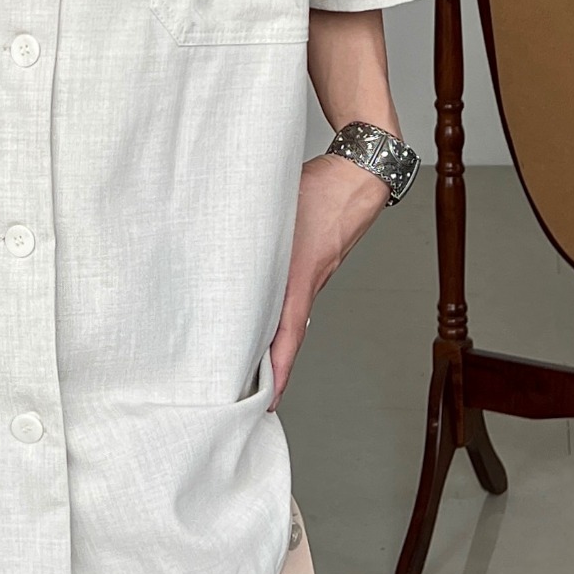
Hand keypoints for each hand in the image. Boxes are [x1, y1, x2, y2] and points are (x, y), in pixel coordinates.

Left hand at [267, 153, 389, 410]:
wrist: (361, 176)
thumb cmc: (321, 187)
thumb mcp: (275, 205)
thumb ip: (247, 224)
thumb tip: (213, 232)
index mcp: (300, 275)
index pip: (288, 333)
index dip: (279, 369)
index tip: (270, 397)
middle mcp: (309, 282)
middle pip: (286, 334)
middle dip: (268, 365)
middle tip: (242, 390)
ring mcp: (315, 275)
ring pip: (288, 315)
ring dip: (270, 337)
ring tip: (245, 359)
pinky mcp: (315, 265)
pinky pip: (293, 297)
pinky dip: (276, 312)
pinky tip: (259, 311)